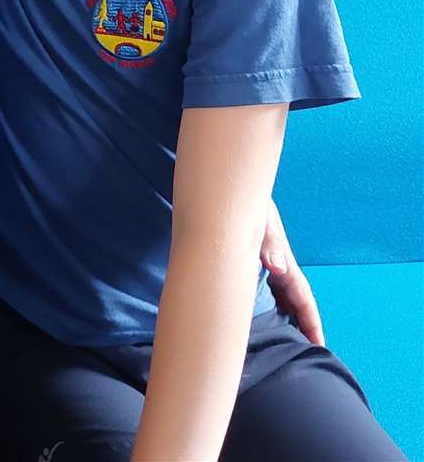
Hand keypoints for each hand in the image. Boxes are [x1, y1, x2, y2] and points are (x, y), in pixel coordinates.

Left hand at [261, 200, 324, 345]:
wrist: (231, 193)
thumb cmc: (249, 206)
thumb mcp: (261, 221)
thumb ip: (269, 243)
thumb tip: (277, 267)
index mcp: (284, 264)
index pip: (303, 298)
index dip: (311, 323)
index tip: (318, 346)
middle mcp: (277, 268)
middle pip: (291, 304)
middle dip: (297, 328)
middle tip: (297, 357)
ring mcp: (263, 266)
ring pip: (275, 299)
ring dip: (279, 319)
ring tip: (277, 345)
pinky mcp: (248, 262)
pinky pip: (258, 289)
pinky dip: (261, 306)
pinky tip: (252, 318)